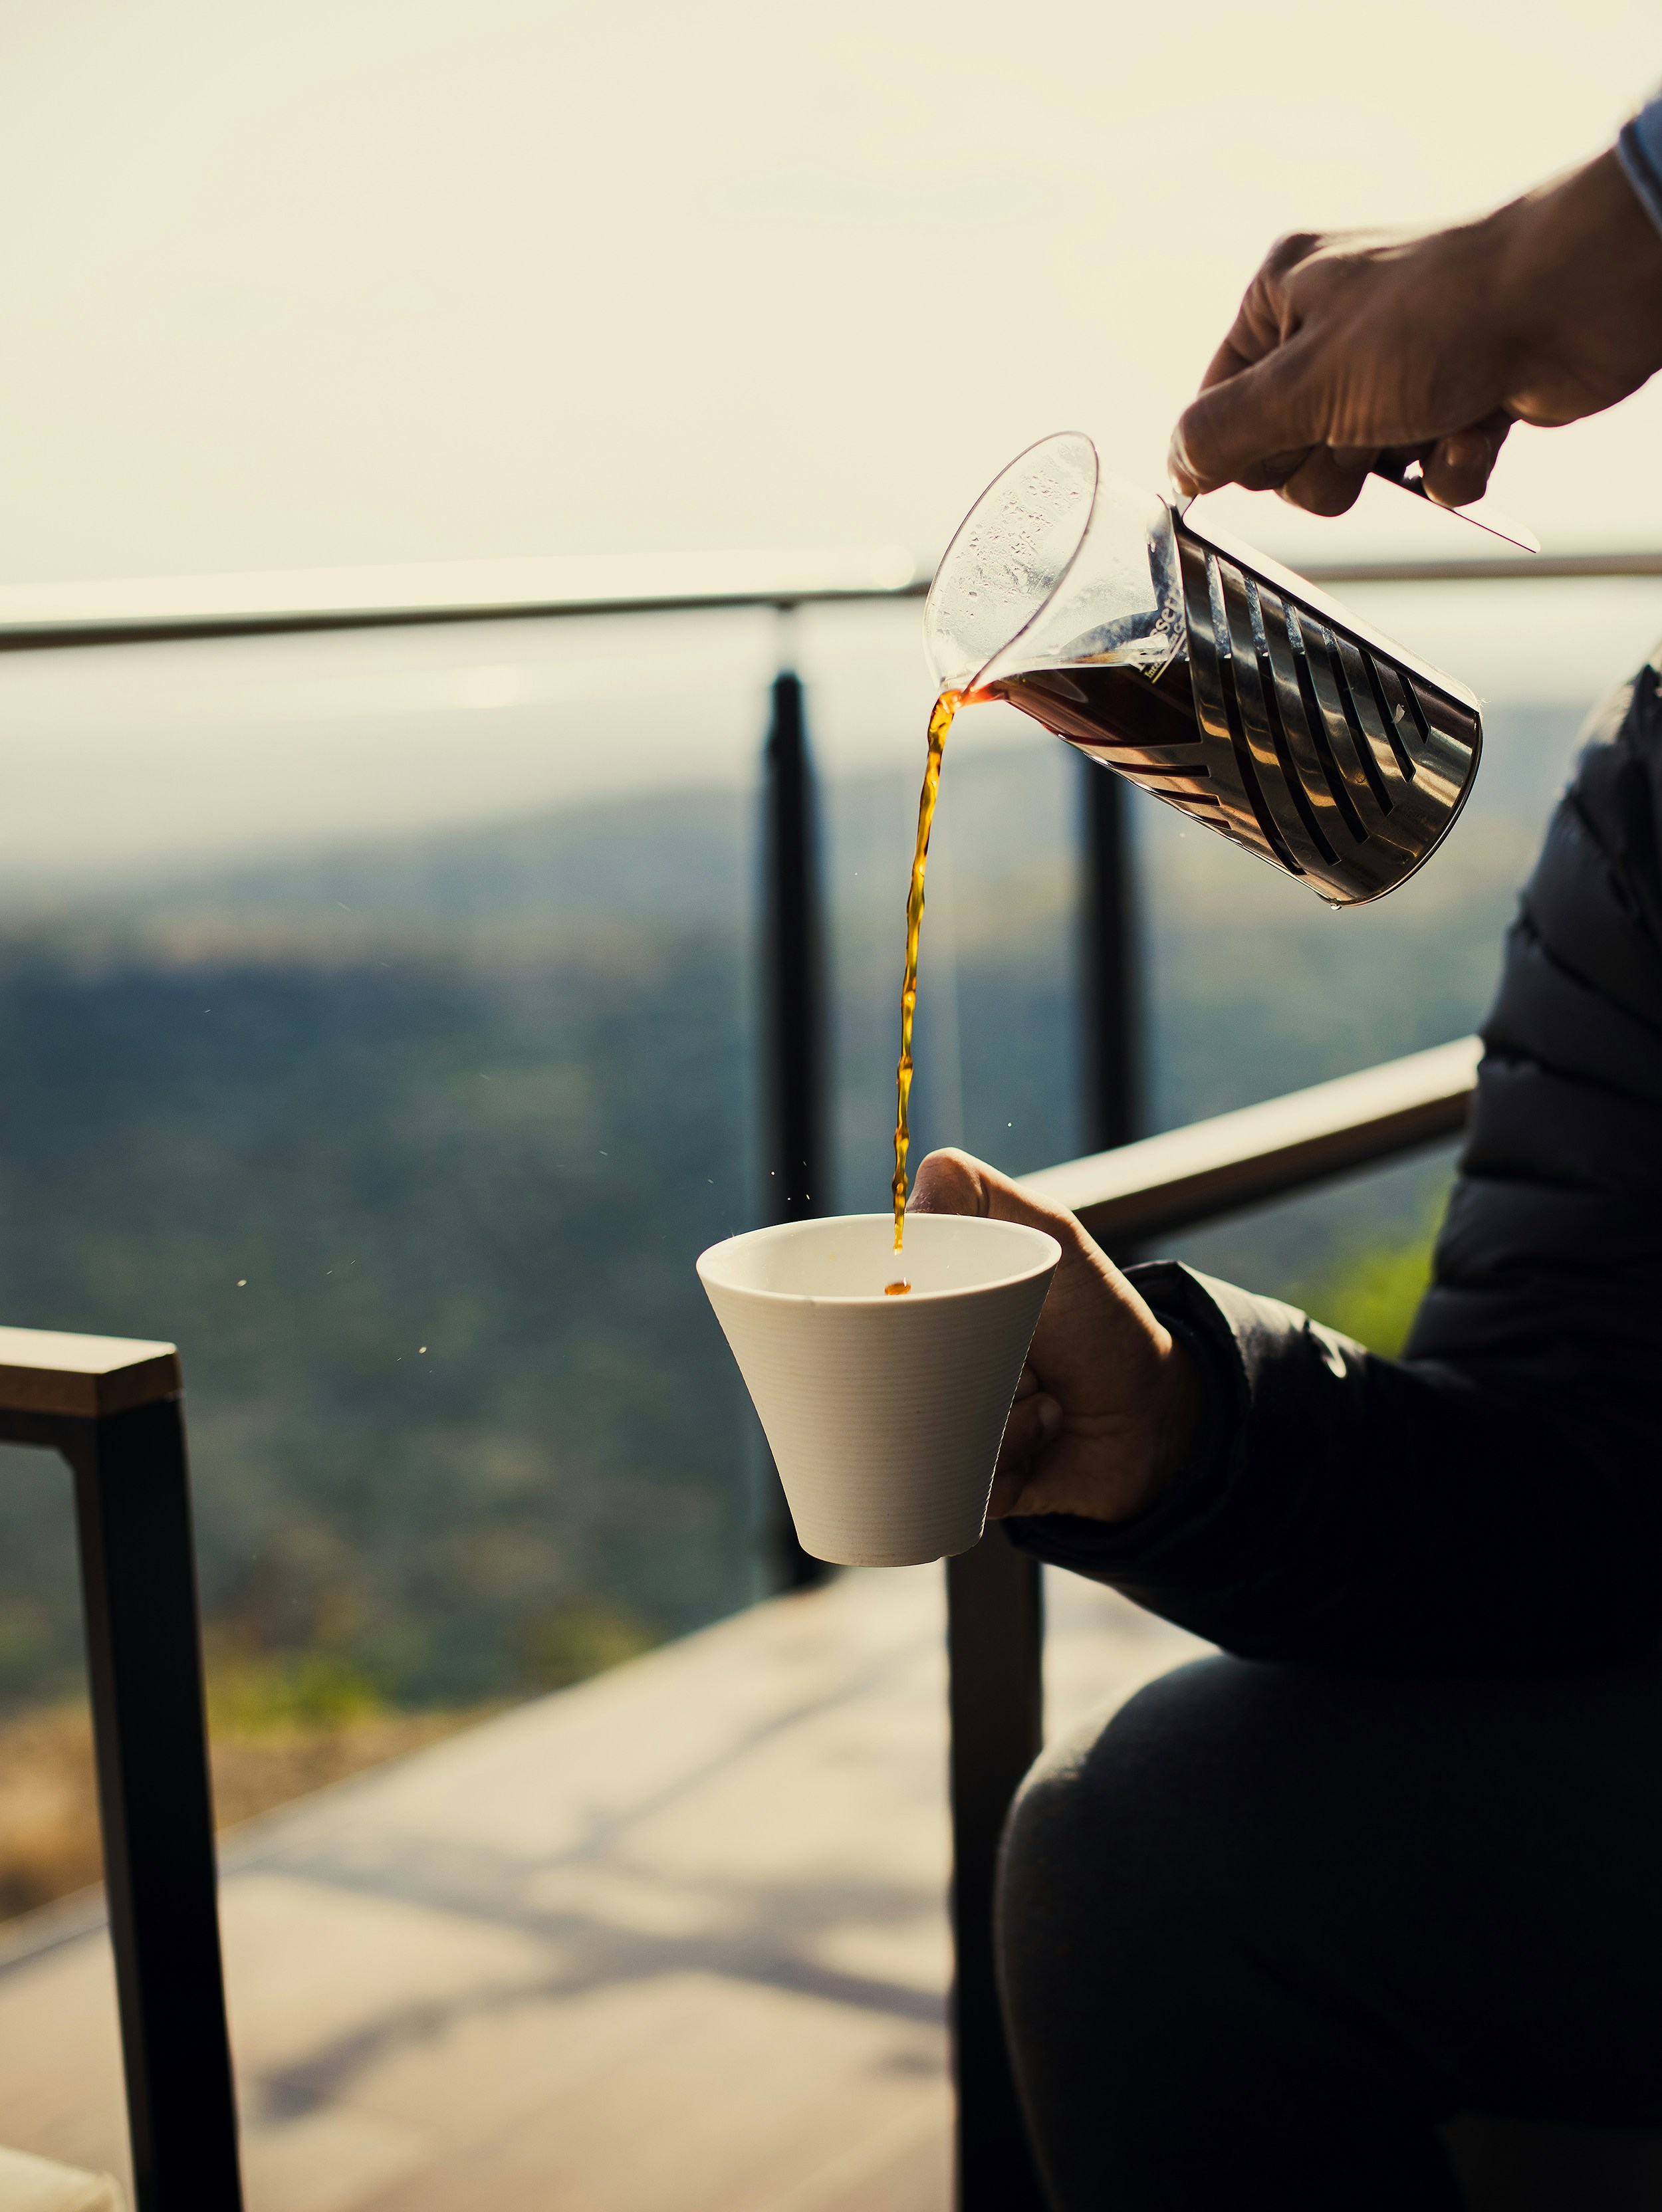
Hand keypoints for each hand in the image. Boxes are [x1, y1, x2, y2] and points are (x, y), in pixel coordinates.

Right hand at [908, 1148, 1199, 1521]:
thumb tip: (911, 1201)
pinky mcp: (964, 1484)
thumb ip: (983, 1193)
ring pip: (922, 1428)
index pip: (862, 1307)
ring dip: (995, 1408)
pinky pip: (954, 1478)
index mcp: (927, 1310)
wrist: (1158, 1409)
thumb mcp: (1052, 1235)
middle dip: (948, 1359)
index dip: (878, 1306)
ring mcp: (942, 1429)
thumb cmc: (1099, 1317)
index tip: (909, 1296)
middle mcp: (924, 1369)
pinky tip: (1045, 1429)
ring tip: (1041, 1392)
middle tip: (1013, 1348)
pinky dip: (1008, 1451)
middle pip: (883, 1373)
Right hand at [1170, 149, 1661, 516]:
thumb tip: (1175, 467)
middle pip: (1285, 450)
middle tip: (1360, 427)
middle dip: (1326, 459)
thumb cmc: (1435, 320)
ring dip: (1390, 466)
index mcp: (1283, 298)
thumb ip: (1225, 433)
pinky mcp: (1456, 399)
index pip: (1218, 404)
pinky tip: (1479, 420)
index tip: (1270, 451)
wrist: (1574, 300)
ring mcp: (1398, 367)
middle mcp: (1335, 328)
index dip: (1241, 445)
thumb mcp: (1304, 383)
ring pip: (1355, 472)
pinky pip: (1426, 476)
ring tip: (1426, 418)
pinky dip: (1450, 464)